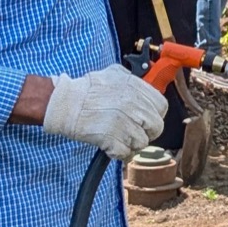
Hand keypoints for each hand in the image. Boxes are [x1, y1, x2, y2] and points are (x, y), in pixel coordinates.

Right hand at [41, 65, 166, 160]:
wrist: (65, 103)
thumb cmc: (86, 89)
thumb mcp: (114, 73)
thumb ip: (133, 79)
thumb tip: (144, 85)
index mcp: (136, 89)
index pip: (162, 107)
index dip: (156, 115)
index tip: (148, 119)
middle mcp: (134, 107)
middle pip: (156, 127)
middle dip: (147, 132)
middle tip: (135, 132)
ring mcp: (125, 124)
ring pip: (142, 142)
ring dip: (132, 143)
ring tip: (120, 138)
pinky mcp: (113, 140)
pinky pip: (126, 153)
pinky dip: (120, 153)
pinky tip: (111, 146)